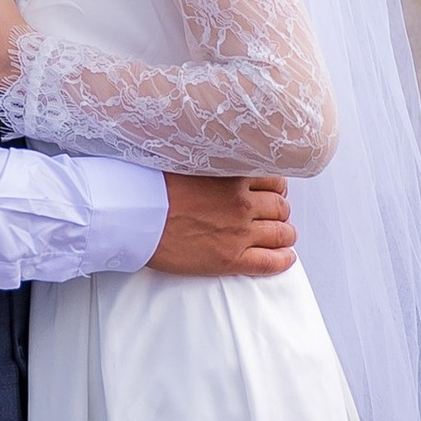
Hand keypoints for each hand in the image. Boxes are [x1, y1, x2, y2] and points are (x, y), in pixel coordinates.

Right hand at [147, 174, 298, 278]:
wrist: (134, 216)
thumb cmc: (151, 186)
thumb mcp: (187, 160)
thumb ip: (212, 161)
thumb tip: (220, 158)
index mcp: (233, 176)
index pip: (273, 179)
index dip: (275, 187)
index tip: (271, 191)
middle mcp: (242, 203)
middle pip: (280, 207)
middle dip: (280, 211)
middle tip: (275, 215)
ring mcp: (239, 233)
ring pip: (281, 233)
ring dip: (285, 234)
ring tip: (283, 237)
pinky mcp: (231, 259)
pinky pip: (270, 262)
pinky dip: (283, 260)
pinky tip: (286, 257)